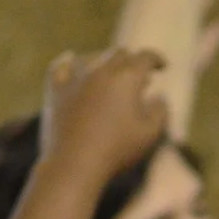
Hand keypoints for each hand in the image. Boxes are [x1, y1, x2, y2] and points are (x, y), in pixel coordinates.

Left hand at [40, 47, 171, 180]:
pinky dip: (68, 61)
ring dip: (105, 61)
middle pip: (119, 54)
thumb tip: (159, 96)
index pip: (145, 57)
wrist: (74, 164)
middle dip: (132, 61)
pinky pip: (60, 66)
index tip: (162, 66)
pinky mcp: (55, 90)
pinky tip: (71, 60)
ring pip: (92, 57)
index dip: (156, 59)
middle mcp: (101, 70)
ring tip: (110, 73)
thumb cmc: (117, 150)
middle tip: (139, 75)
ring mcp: (75, 78)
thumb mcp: (150, 134)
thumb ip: (160, 111)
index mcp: (127, 78)